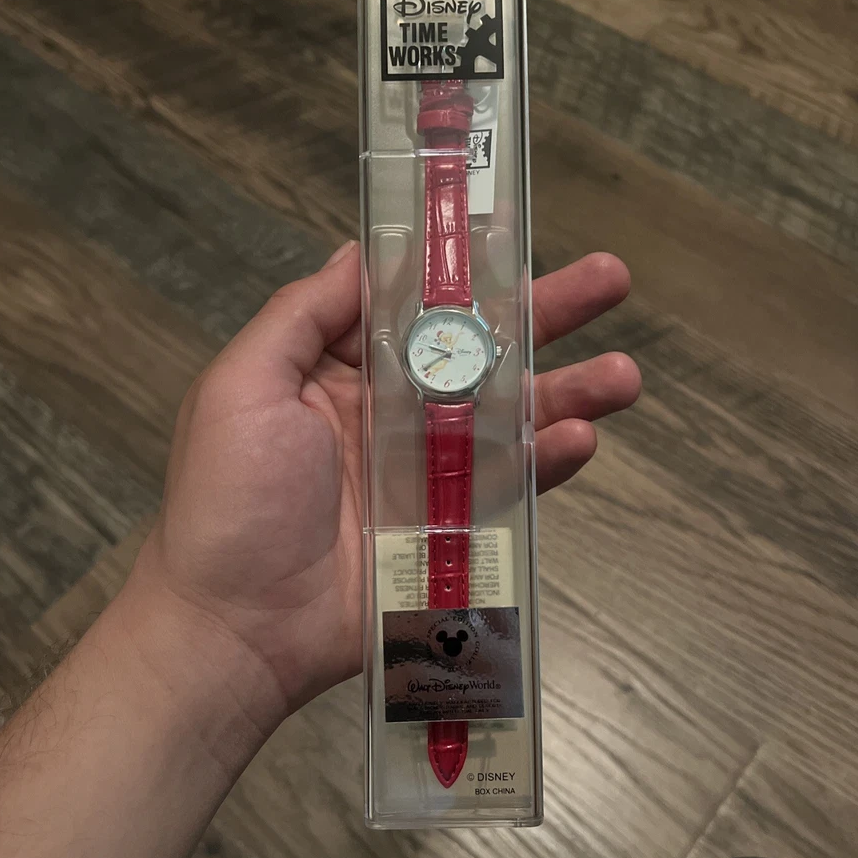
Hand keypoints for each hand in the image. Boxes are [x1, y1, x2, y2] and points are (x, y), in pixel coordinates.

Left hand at [134, 243, 639, 722]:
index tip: (514, 230)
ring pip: (510, 417)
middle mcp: (392, 412)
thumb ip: (303, 315)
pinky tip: (582, 438)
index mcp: (341, 372)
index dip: (464, 270)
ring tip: (624, 374)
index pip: (416, 306)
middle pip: (479, 352)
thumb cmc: (233, 496)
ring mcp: (427, 471)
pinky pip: (509, 486)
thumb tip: (359, 251)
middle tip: (610, 279)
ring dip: (570, 390)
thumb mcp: (245, 385)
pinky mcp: (452, 527)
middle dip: (545, 314)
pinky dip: (546, 460)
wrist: (239, 627)